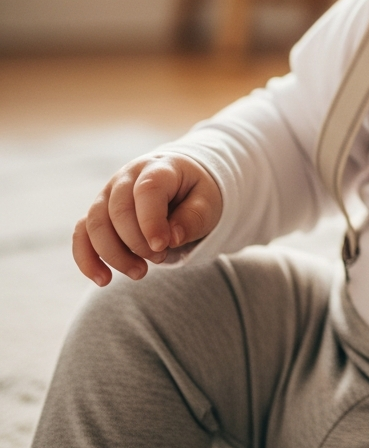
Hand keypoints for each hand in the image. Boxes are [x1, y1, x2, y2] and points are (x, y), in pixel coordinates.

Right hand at [73, 155, 222, 285]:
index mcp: (159, 167)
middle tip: (160, 258)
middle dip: (137, 243)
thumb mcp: (208, 201)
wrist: (182, 182)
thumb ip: (193, 217)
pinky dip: (87, 259)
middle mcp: (128, 176)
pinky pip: (81, 234)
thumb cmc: (196, 192)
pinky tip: (103, 280)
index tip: (162, 246)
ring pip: (95, 225)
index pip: (147, 190)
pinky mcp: (98, 212)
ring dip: (114, 255)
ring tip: (140, 273)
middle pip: (118, 210)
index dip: (151, 221)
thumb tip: (172, 238)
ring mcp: (108, 193)